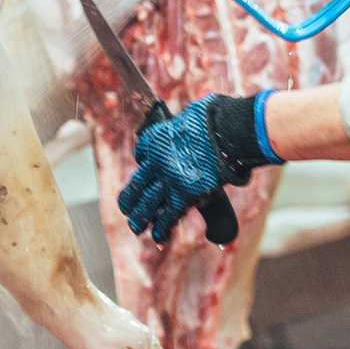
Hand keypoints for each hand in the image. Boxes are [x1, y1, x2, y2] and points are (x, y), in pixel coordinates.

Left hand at [119, 94, 268, 242]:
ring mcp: (169, 180)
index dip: (143, 163)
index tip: (143, 167)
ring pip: (148, 203)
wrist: (224, 131)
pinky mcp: (184, 195)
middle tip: (125, 208)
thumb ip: (189, 122)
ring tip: (135, 228)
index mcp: (157, 140)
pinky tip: (158, 237)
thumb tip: (200, 113)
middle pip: (138, 184)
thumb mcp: (194, 111)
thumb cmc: (215, 117)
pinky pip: (169, 216)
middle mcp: (158, 162)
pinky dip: (163, 228)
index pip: (142, 154)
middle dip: (130, 199)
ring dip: (140, 218)